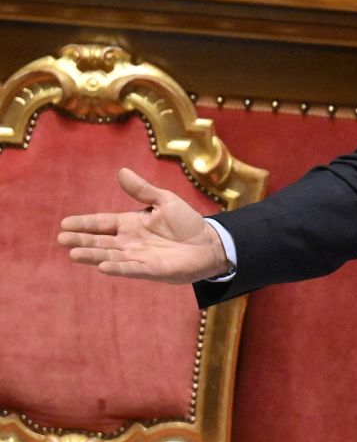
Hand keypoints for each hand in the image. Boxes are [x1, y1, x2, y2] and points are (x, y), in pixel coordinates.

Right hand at [58, 168, 229, 283]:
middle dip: (81, 240)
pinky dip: (117, 267)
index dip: (84, 223)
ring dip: (92, 256)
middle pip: (100, 241)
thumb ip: (142, 190)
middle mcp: (129, 241)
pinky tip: (102, 266)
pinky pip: (130, 269)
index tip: (65, 223)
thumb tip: (121, 171)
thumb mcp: (164, 201)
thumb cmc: (186, 222)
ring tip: (73, 254)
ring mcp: (138, 257)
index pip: (102, 223)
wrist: (209, 243)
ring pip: (110, 256)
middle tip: (61, 239)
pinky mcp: (150, 270)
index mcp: (130, 223)